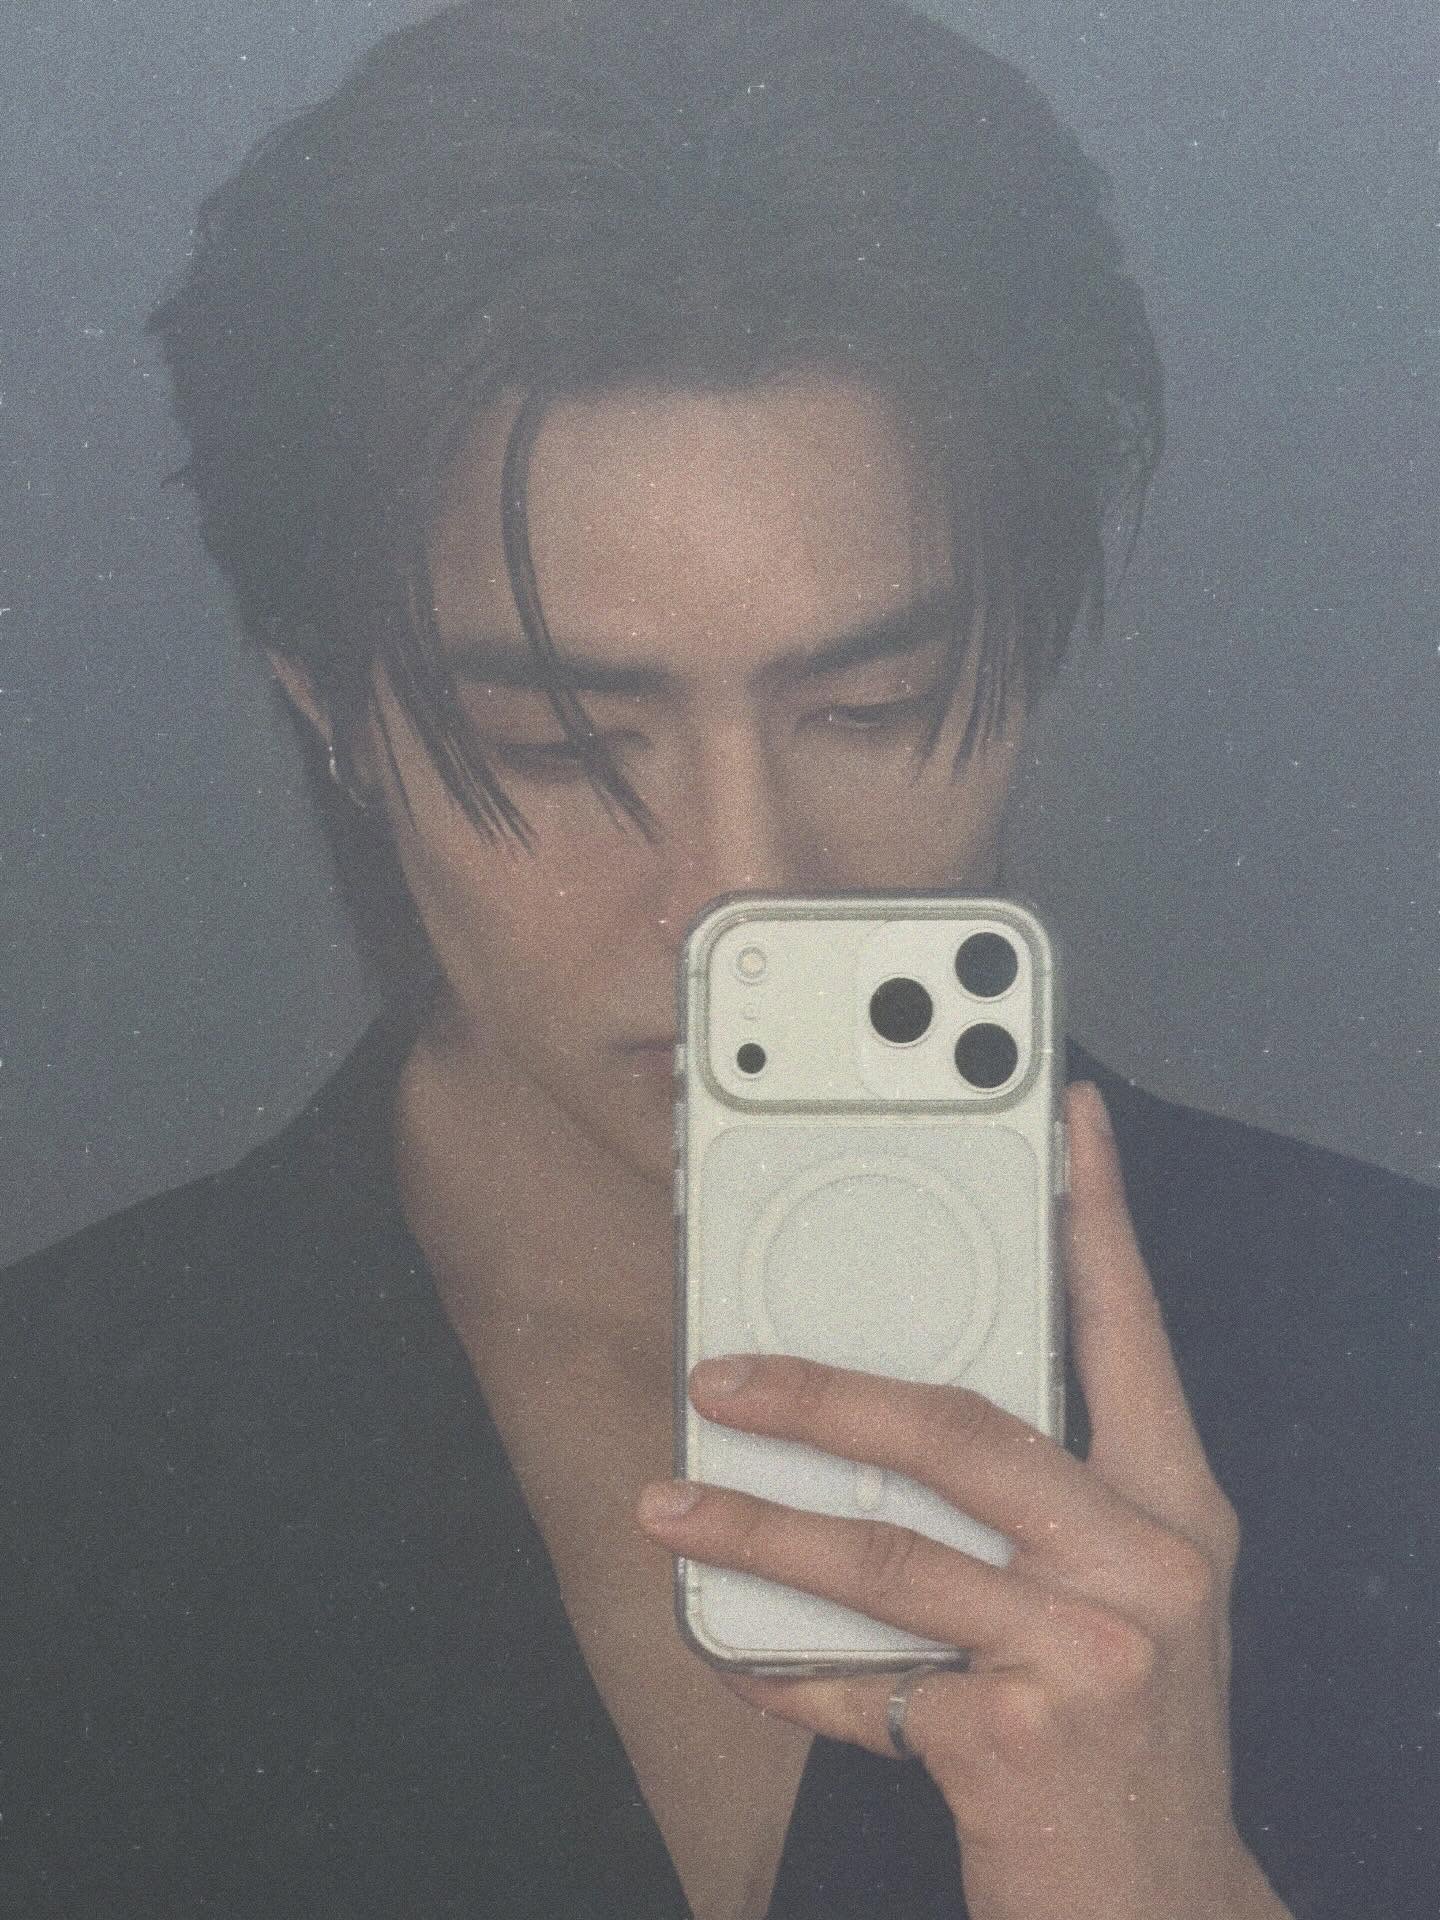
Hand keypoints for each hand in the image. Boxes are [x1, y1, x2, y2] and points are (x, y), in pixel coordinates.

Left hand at [636, 1083, 1291, 1919]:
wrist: (1162, 1903)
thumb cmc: (1129, 1724)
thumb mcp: (1126, 1593)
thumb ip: (1043, 1498)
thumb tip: (887, 1412)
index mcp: (1176, 1506)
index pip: (1128, 1331)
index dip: (1097, 1217)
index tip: (1062, 1120)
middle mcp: (1145, 1565)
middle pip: (963, 1432)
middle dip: (824, 1393)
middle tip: (725, 1371)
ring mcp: (1085, 1653)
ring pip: (887, 1553)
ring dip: (758, 1525)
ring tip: (671, 1501)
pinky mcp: (1014, 1741)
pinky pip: (859, 1682)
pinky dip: (778, 1663)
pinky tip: (722, 1643)